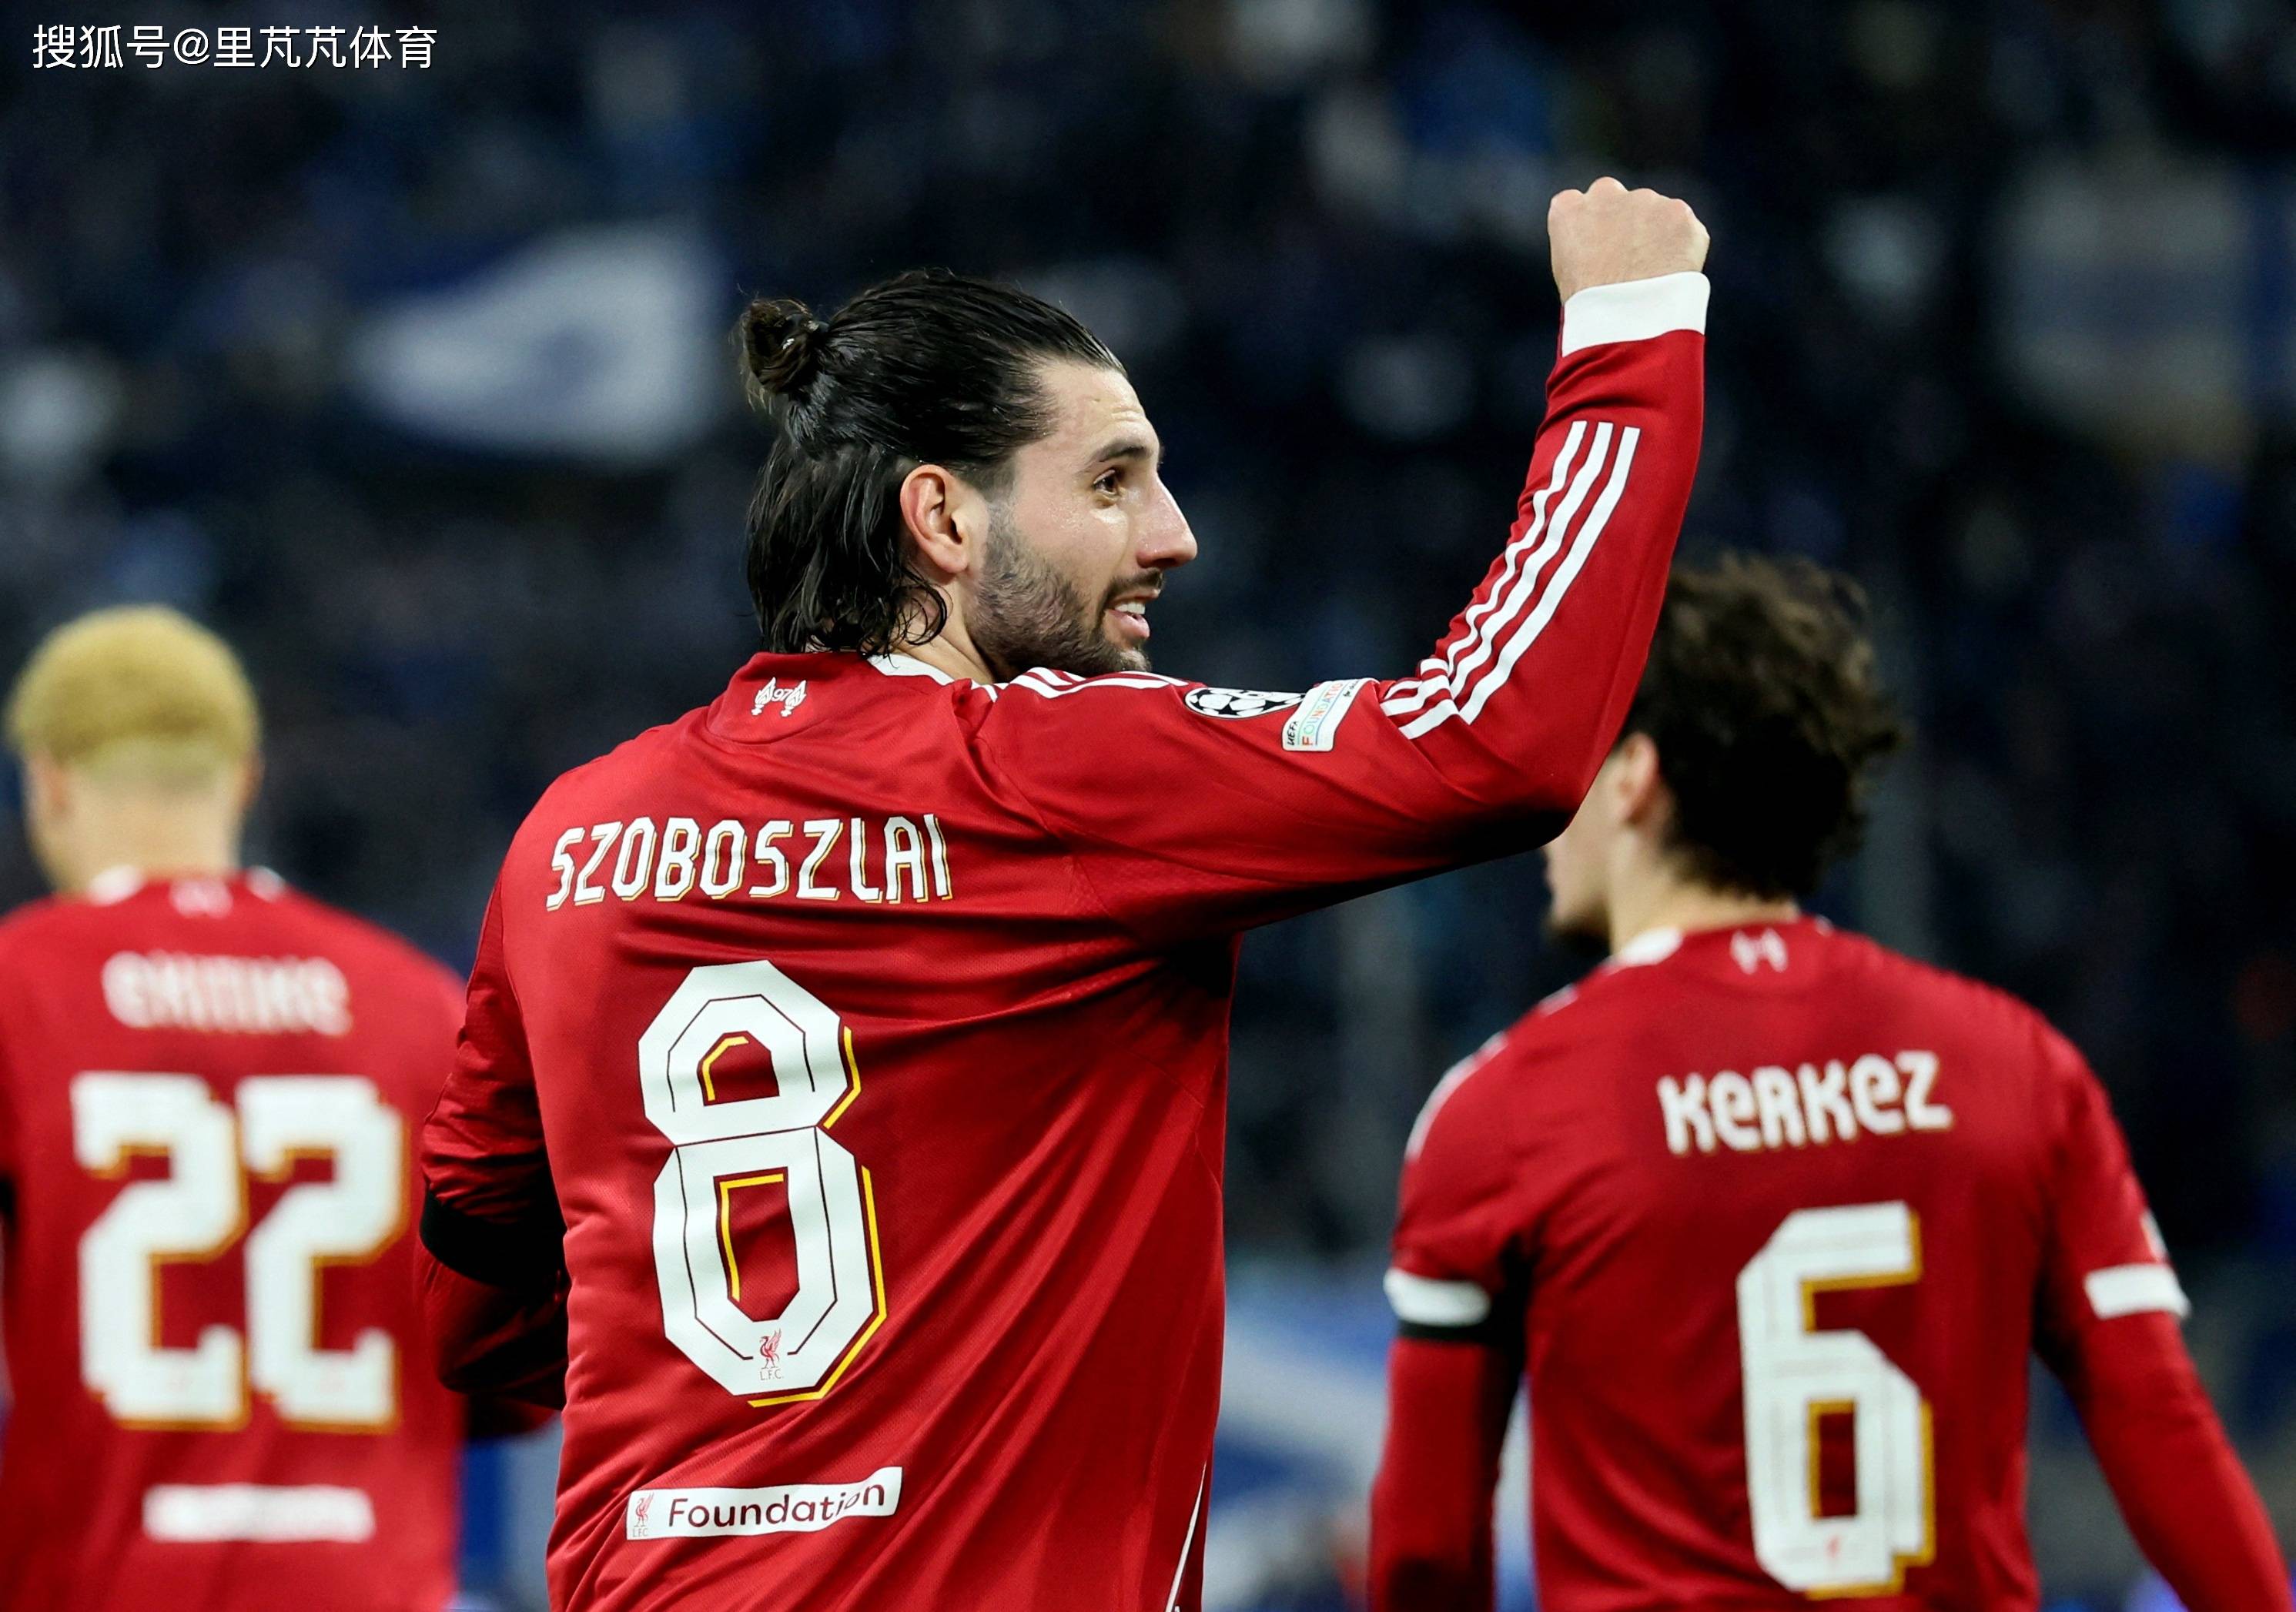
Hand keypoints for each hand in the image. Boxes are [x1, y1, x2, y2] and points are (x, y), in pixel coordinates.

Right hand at [1548, 177, 1709, 302]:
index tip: (1603, 249)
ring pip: (1656, 213)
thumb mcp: (1566, 270)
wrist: (1626, 317)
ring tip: (1653, 274)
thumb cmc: (1591, 307)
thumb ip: (1581, 243)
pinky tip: (1673, 274)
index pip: (1582, 204)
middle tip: (1632, 261)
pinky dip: (1683, 248)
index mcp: (1569, 208)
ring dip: (1658, 235)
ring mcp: (1645, 200)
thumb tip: (1601, 248)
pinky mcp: (1679, 212)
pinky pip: (1684, 229)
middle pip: (1621, 201)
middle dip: (1629, 223)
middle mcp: (1605, 193)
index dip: (1597, 228)